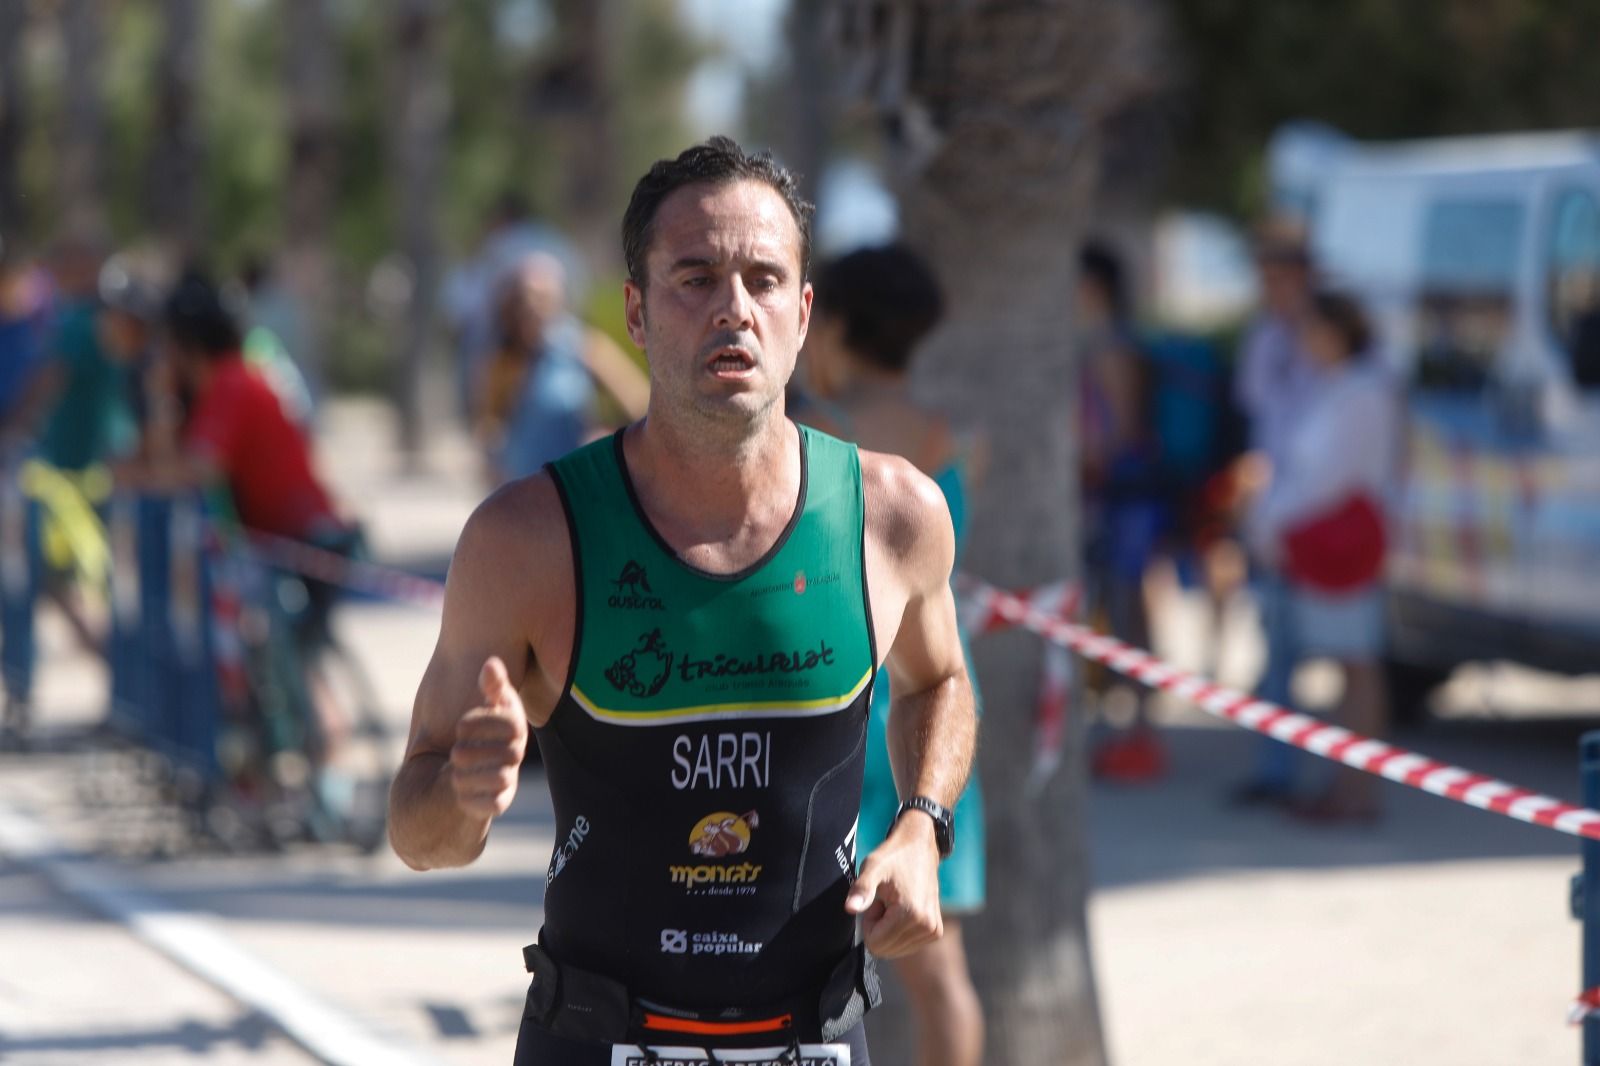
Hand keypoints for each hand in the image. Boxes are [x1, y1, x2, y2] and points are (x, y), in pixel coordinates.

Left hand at [449, 656, 528, 818]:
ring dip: (466, 773)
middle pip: (506, 753)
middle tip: (455, 750)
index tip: (460, 725)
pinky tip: (458, 787)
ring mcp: (508, 779)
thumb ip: (491, 684)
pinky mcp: (497, 803)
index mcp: (515, 727)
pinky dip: (467, 796)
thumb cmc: (477, 729)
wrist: (464, 768)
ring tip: (455, 769)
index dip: (480, 723)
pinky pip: (486, 805)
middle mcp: (516, 753)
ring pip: (496, 779)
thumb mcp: (483, 703)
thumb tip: (490, 664)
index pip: (511, 725)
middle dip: (471, 750)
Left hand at [844, 812, 942, 957]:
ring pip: (895, 950)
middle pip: (885, 950)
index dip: (868, 923)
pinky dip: (899, 931)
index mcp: (911, 913)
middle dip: (879, 928)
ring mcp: (933, 931)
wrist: (920, 849)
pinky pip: (906, 946)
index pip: (875, 944)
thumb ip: (861, 890)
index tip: (876, 901)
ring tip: (893, 904)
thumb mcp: (872, 868)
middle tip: (884, 902)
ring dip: (888, 930)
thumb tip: (850, 909)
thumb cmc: (893, 857)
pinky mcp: (935, 932)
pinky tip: (902, 909)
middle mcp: (926, 926)